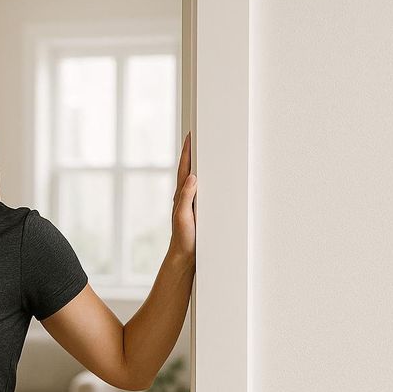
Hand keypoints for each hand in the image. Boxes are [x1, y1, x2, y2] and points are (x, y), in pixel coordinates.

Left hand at [169, 131, 195, 262]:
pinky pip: (203, 190)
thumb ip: (186, 197)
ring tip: (206, 150)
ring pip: (196, 179)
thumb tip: (192, 176)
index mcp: (180, 195)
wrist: (185, 255)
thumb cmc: (183, 237)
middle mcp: (184, 196)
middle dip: (193, 153)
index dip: (187, 152)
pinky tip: (212, 179)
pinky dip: (207, 180)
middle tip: (198, 136)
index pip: (184, 168)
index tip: (190, 136)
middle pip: (189, 169)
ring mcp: (191, 203)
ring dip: (200, 165)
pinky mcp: (198, 210)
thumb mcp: (183, 216)